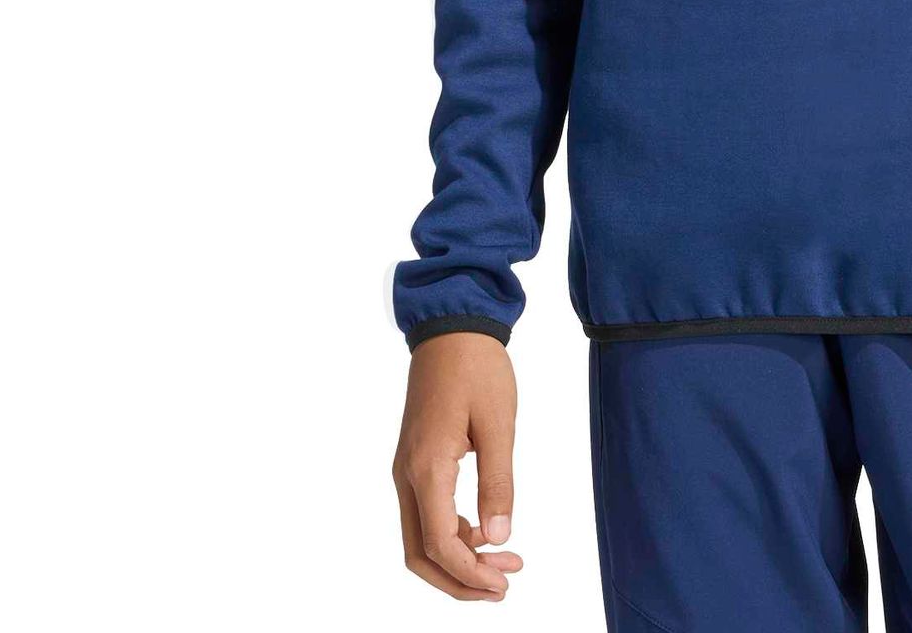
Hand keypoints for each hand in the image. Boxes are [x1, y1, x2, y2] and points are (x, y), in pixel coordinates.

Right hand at [392, 333, 527, 599]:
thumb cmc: (477, 368)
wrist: (451, 327)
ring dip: (457, 560)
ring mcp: (406, 469)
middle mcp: (407, 475)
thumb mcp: (498, 423)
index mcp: (427, 468)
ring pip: (420, 538)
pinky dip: (452, 535)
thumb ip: (498, 482)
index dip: (470, 574)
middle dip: (459, 580)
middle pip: (420, 554)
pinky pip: (425, 515)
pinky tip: (485, 531)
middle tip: (504, 585)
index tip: (505, 583)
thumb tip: (499, 538)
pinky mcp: (415, 461)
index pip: (440, 543)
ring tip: (504, 563)